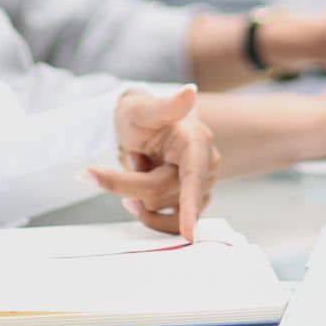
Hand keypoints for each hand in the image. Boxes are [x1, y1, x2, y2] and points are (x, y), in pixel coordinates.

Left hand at [94, 85, 218, 239]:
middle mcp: (205, 166)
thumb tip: (189, 90)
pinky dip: (147, 215)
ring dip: (137, 195)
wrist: (135, 129)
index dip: (189, 206)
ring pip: (162, 209)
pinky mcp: (192, 204)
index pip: (193, 178)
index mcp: (197, 141)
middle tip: (120, 159)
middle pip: (161, 193)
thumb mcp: (142, 108)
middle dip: (130, 182)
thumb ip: (166, 105)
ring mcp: (201, 188)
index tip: (189, 234)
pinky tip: (133, 199)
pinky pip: (168, 224)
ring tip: (135, 167)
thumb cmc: (137, 116)